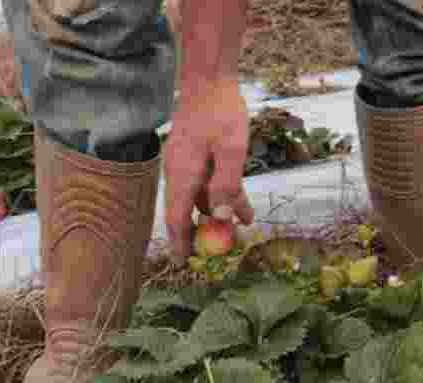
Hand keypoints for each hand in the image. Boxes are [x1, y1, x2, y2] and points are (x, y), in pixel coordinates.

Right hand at [163, 78, 254, 259]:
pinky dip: (224, 197)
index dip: (181, 242)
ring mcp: (187, 164)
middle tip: (226, 250)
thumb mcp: (233, 150)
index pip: (177, 218)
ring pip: (203, 199)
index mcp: (183, 175)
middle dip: (206, 233)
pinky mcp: (196, 157)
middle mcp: (180, 173)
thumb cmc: (221, 112)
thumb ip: (227, 185)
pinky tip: (245, 210)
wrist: (210, 79)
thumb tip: (221, 219)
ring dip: (221, 215)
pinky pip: (209, 184)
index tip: (185, 263)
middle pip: (189, 212)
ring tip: (244, 229)